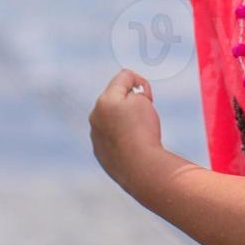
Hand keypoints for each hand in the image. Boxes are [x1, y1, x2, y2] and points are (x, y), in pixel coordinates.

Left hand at [88, 68, 162, 189]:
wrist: (141, 168)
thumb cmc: (144, 132)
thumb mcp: (143, 101)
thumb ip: (132, 91)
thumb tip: (125, 100)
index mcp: (104, 100)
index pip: (124, 77)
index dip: (142, 83)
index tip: (149, 98)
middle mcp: (95, 116)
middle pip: (116, 98)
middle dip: (131, 101)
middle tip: (145, 115)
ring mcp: (95, 135)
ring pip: (113, 118)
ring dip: (126, 119)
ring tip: (138, 133)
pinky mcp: (99, 151)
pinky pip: (112, 137)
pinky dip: (122, 137)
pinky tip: (132, 146)